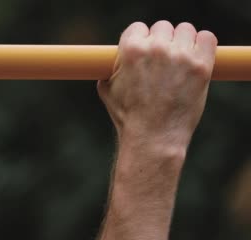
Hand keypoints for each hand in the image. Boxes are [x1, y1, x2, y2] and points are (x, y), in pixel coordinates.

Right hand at [98, 21, 217, 150]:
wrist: (152, 137)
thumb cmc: (128, 116)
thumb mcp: (106, 89)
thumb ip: (112, 67)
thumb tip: (113, 61)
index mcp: (131, 49)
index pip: (138, 27)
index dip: (140, 41)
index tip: (144, 54)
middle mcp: (156, 48)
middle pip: (162, 27)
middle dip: (161, 42)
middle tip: (161, 63)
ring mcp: (181, 56)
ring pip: (185, 30)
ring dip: (182, 43)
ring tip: (178, 63)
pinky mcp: (201, 66)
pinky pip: (207, 38)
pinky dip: (202, 45)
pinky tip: (195, 59)